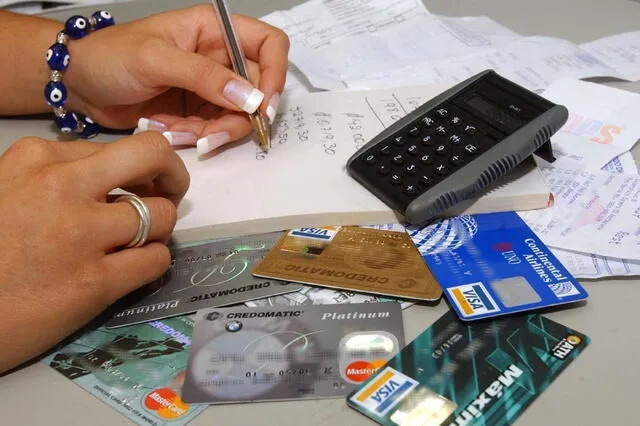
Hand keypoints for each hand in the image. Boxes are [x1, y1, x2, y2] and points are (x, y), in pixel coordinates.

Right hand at [0, 132, 188, 373]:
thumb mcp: (7, 189)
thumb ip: (56, 175)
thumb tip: (116, 176)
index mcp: (37, 158)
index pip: (118, 149)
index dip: (136, 170)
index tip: (134, 187)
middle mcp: (63, 186)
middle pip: (152, 156)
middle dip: (173, 175)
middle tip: (168, 195)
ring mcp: (82, 234)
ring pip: (162, 214)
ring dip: (160, 229)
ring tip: (138, 243)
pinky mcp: (95, 282)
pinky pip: (157, 260)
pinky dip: (154, 263)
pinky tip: (131, 270)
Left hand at [65, 5, 289, 150]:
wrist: (79, 84)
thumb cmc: (111, 57)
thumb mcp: (156, 60)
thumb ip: (204, 77)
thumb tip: (251, 99)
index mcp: (215, 30)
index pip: (269, 45)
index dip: (276, 73)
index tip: (264, 106)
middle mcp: (220, 58)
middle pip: (257, 90)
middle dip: (239, 116)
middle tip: (213, 134)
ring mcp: (210, 87)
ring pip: (237, 116)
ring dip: (214, 131)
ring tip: (181, 133)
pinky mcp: (198, 111)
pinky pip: (214, 130)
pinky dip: (197, 137)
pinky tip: (170, 131)